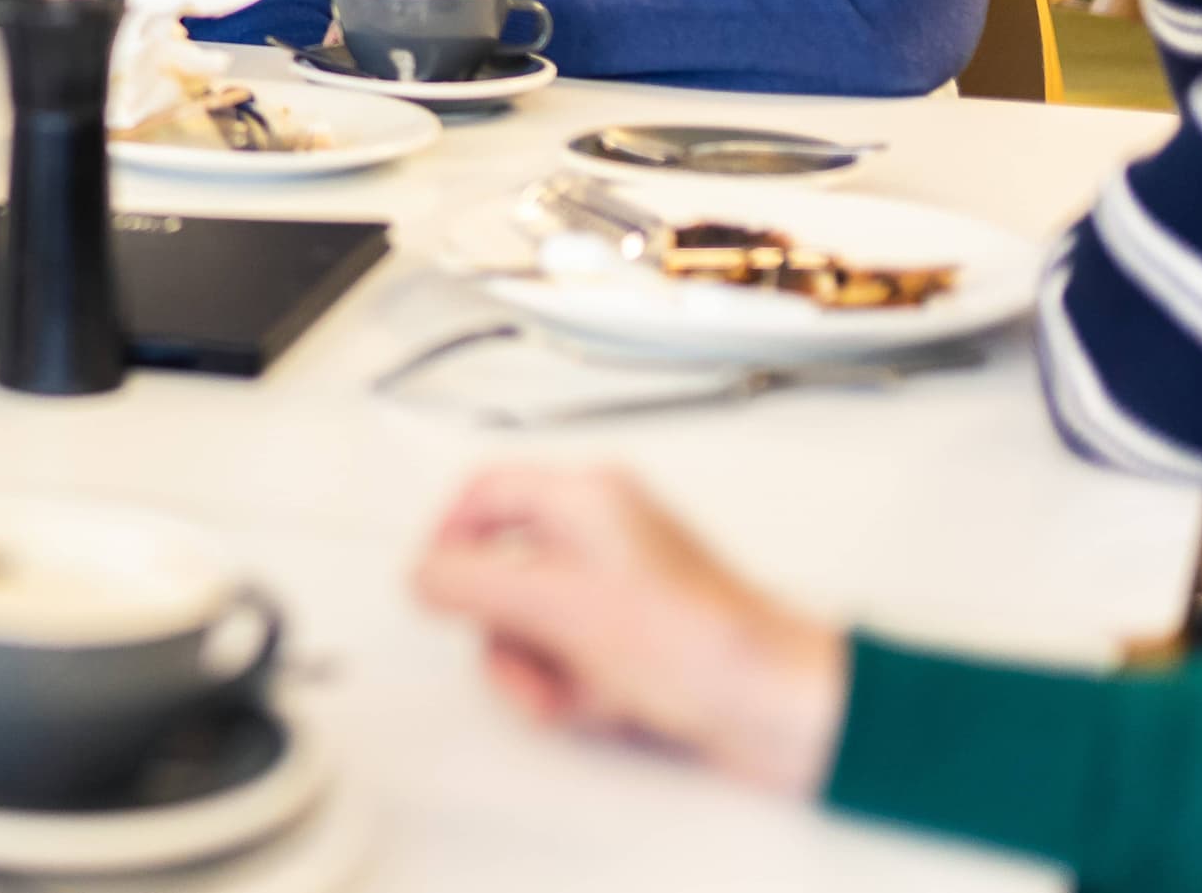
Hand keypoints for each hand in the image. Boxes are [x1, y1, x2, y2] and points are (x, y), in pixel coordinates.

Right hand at [410, 464, 849, 796]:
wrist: (781, 708)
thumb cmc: (702, 644)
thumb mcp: (560, 607)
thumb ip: (471, 584)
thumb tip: (421, 576)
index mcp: (586, 499)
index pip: (482, 494)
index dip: (447, 539)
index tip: (437, 589)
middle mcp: (599, 536)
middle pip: (500, 573)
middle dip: (505, 633)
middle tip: (526, 659)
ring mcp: (615, 592)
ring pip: (528, 626)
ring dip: (538, 671)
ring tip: (577, 693)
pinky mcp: (630, 642)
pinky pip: (566, 661)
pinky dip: (572, 689)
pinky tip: (604, 704)